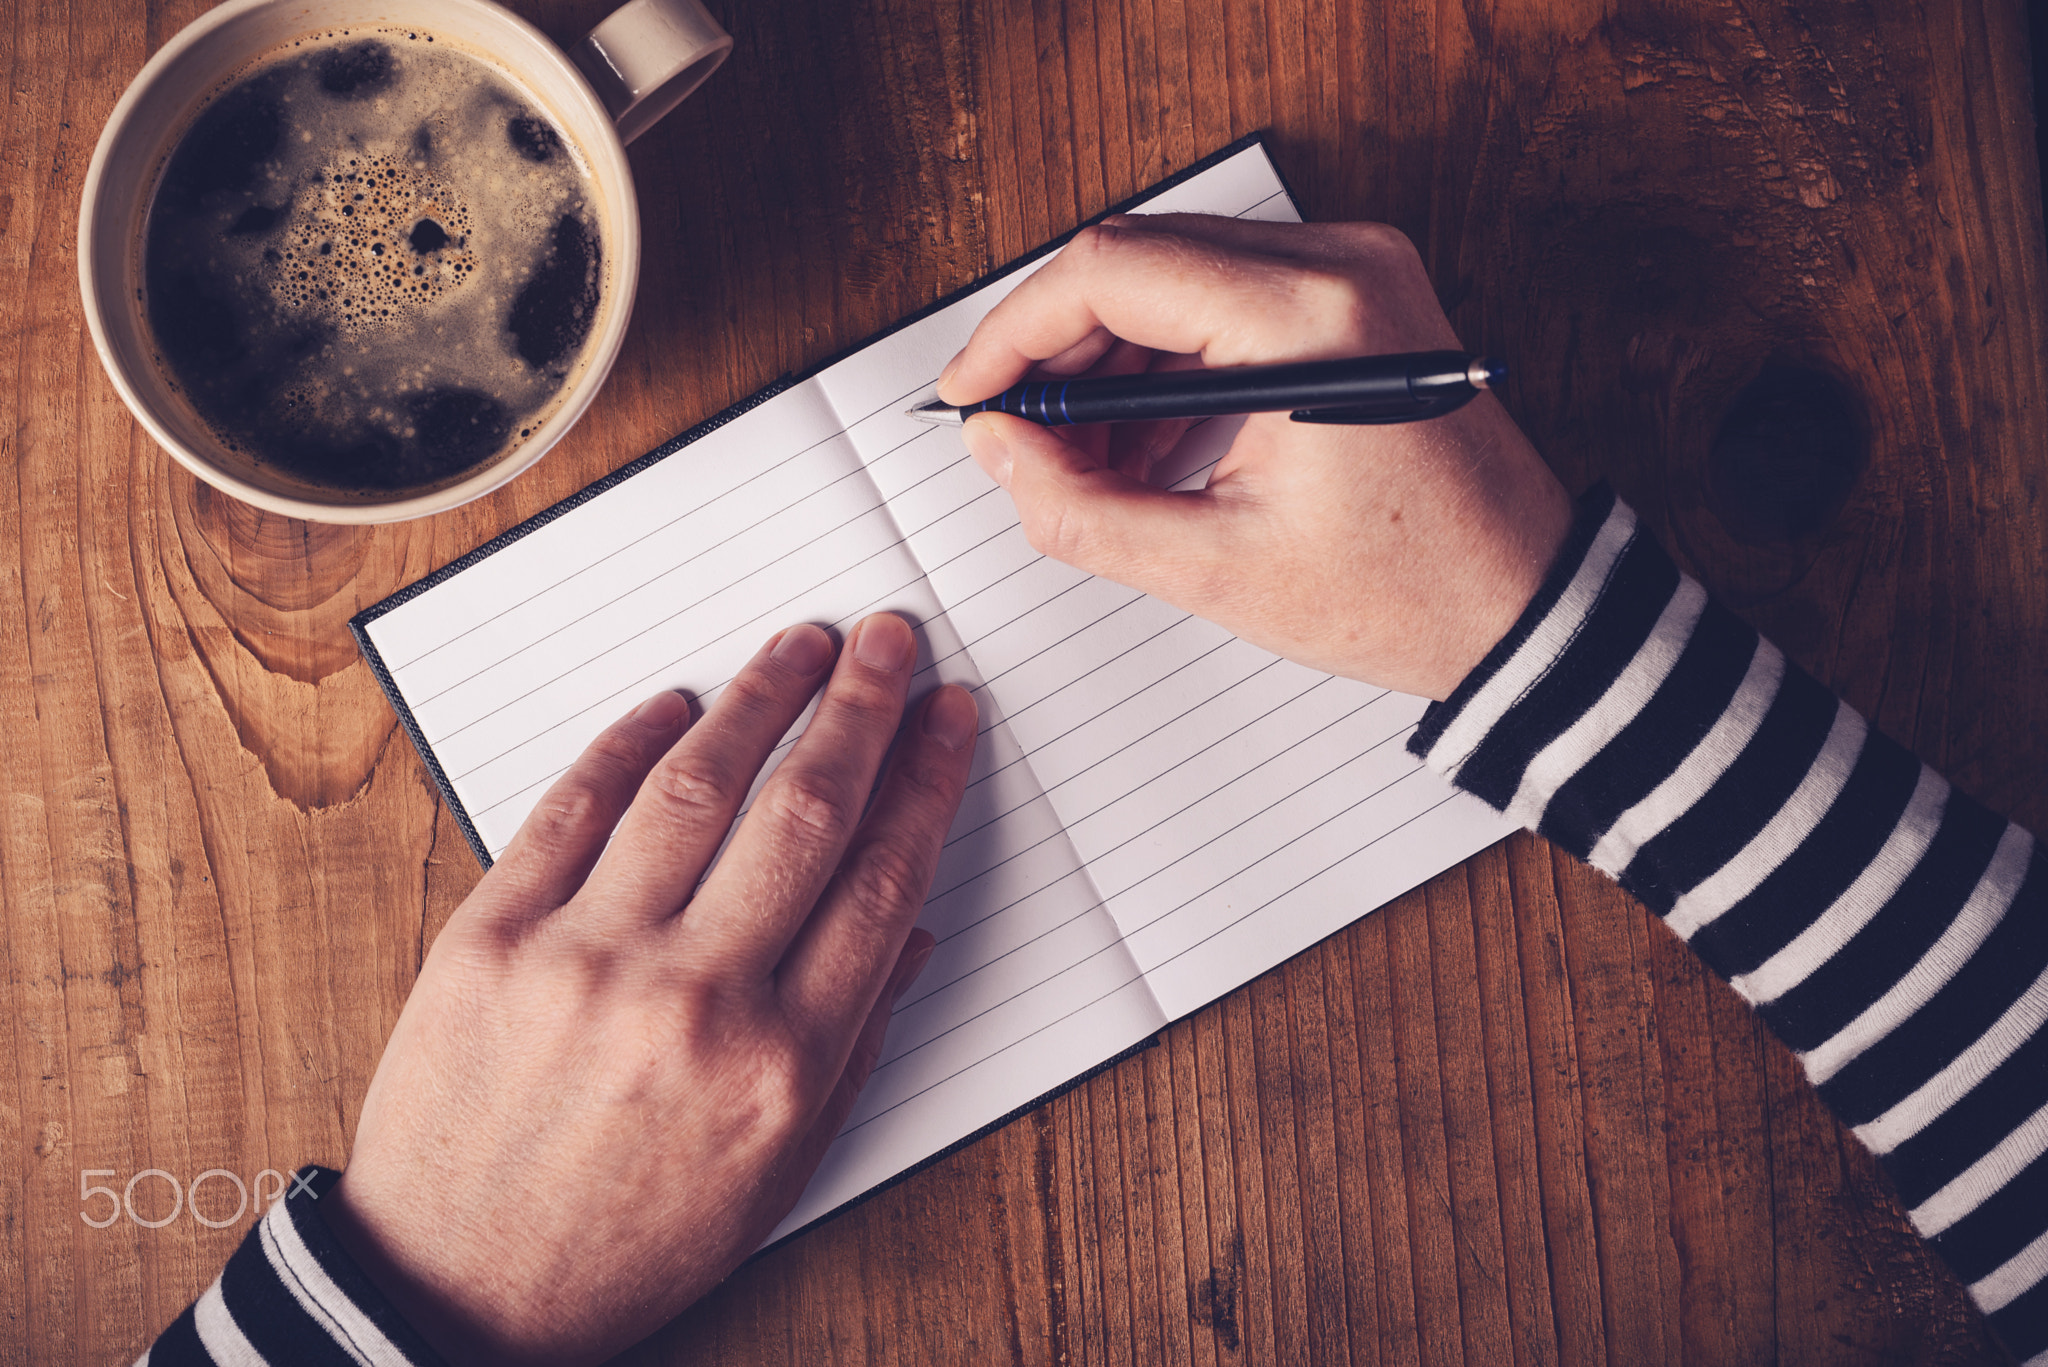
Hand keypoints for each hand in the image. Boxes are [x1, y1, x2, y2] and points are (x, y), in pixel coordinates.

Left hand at [322, 615, 977, 1364]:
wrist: (455, 1291)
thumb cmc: (627, 1241)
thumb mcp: (777, 1173)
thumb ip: (854, 1047)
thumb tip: (907, 930)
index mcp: (781, 1068)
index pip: (880, 884)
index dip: (926, 781)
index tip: (949, 719)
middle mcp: (693, 1001)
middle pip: (803, 815)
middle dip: (860, 709)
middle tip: (887, 641)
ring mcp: (586, 961)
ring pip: (694, 789)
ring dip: (759, 699)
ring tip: (799, 646)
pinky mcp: (491, 939)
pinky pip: (572, 809)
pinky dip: (627, 743)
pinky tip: (674, 705)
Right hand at [938, 214, 1573, 699]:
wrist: (1525, 606)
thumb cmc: (1409, 595)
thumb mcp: (1216, 570)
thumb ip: (1079, 508)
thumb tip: (999, 446)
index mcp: (1308, 321)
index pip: (1109, 272)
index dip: (1015, 332)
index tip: (973, 392)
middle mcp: (1341, 265)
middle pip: (1137, 259)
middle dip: (1060, 350)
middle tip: (1019, 437)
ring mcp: (1359, 270)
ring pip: (1176, 274)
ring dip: (1112, 360)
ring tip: (1084, 464)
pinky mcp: (1363, 294)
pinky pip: (1228, 297)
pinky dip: (1169, 362)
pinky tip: (1146, 449)